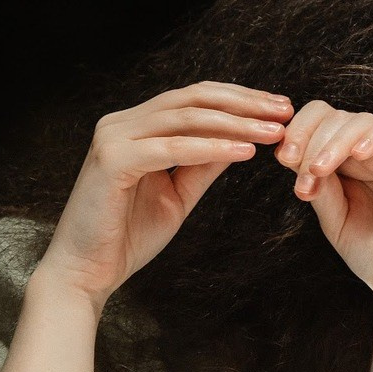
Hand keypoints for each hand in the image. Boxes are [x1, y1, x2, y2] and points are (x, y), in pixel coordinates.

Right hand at [36, 83, 290, 306]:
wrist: (86, 273)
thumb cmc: (127, 236)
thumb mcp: (178, 193)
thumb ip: (204, 164)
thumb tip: (242, 140)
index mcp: (136, 126)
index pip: (195, 98)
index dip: (240, 99)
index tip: (281, 108)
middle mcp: (121, 123)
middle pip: (194, 99)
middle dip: (245, 104)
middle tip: (286, 111)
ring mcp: (114, 138)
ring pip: (186, 118)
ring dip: (236, 124)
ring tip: (274, 133)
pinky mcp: (112, 160)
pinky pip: (171, 149)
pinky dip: (211, 149)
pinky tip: (244, 153)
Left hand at [275, 102, 372, 297]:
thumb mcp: (336, 222)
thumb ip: (321, 189)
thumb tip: (294, 156)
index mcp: (351, 166)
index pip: (322, 124)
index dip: (299, 131)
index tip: (283, 158)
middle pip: (338, 118)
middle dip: (312, 139)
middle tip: (304, 171)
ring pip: (365, 121)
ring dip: (336, 140)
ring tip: (321, 169)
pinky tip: (360, 153)